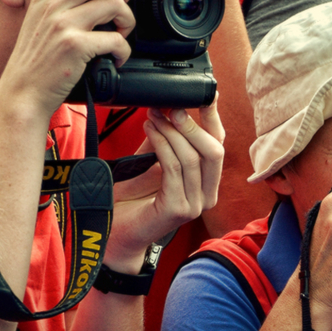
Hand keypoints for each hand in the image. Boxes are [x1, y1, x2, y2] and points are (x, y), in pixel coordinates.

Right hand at [0, 0, 134, 114]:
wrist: (22, 93)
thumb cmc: (35, 61)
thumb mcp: (39, 22)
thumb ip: (61, 4)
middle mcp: (53, 5)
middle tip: (125, 5)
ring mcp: (64, 24)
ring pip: (116, 5)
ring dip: (128, 22)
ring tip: (121, 35)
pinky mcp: (75, 46)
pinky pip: (116, 39)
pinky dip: (124, 51)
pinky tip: (116, 58)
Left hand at [109, 99, 224, 266]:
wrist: (113, 235)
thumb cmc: (131, 200)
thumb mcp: (151, 162)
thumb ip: (164, 141)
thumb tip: (168, 107)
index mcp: (206, 183)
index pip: (218, 146)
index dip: (213, 119)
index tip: (205, 95)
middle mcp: (207, 196)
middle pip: (214, 150)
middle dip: (192, 124)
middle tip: (171, 107)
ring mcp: (195, 205)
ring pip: (193, 158)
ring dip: (172, 132)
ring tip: (154, 116)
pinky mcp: (179, 210)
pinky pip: (174, 169)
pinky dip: (162, 146)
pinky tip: (151, 131)